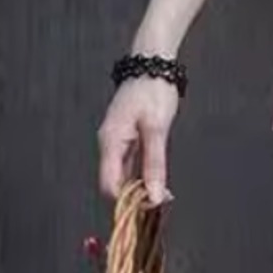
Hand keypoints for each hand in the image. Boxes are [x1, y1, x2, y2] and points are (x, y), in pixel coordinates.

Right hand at [96, 76, 179, 204]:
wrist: (152, 63)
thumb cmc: (153, 90)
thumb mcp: (157, 128)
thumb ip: (154, 164)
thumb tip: (154, 196)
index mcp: (110, 143)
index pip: (109, 187)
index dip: (126, 203)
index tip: (149, 209)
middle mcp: (109, 145)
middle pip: (115, 183)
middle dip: (135, 197)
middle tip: (161, 202)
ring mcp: (117, 141)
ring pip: (124, 175)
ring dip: (141, 187)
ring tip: (163, 194)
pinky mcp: (127, 137)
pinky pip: (131, 164)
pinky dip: (143, 174)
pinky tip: (158, 179)